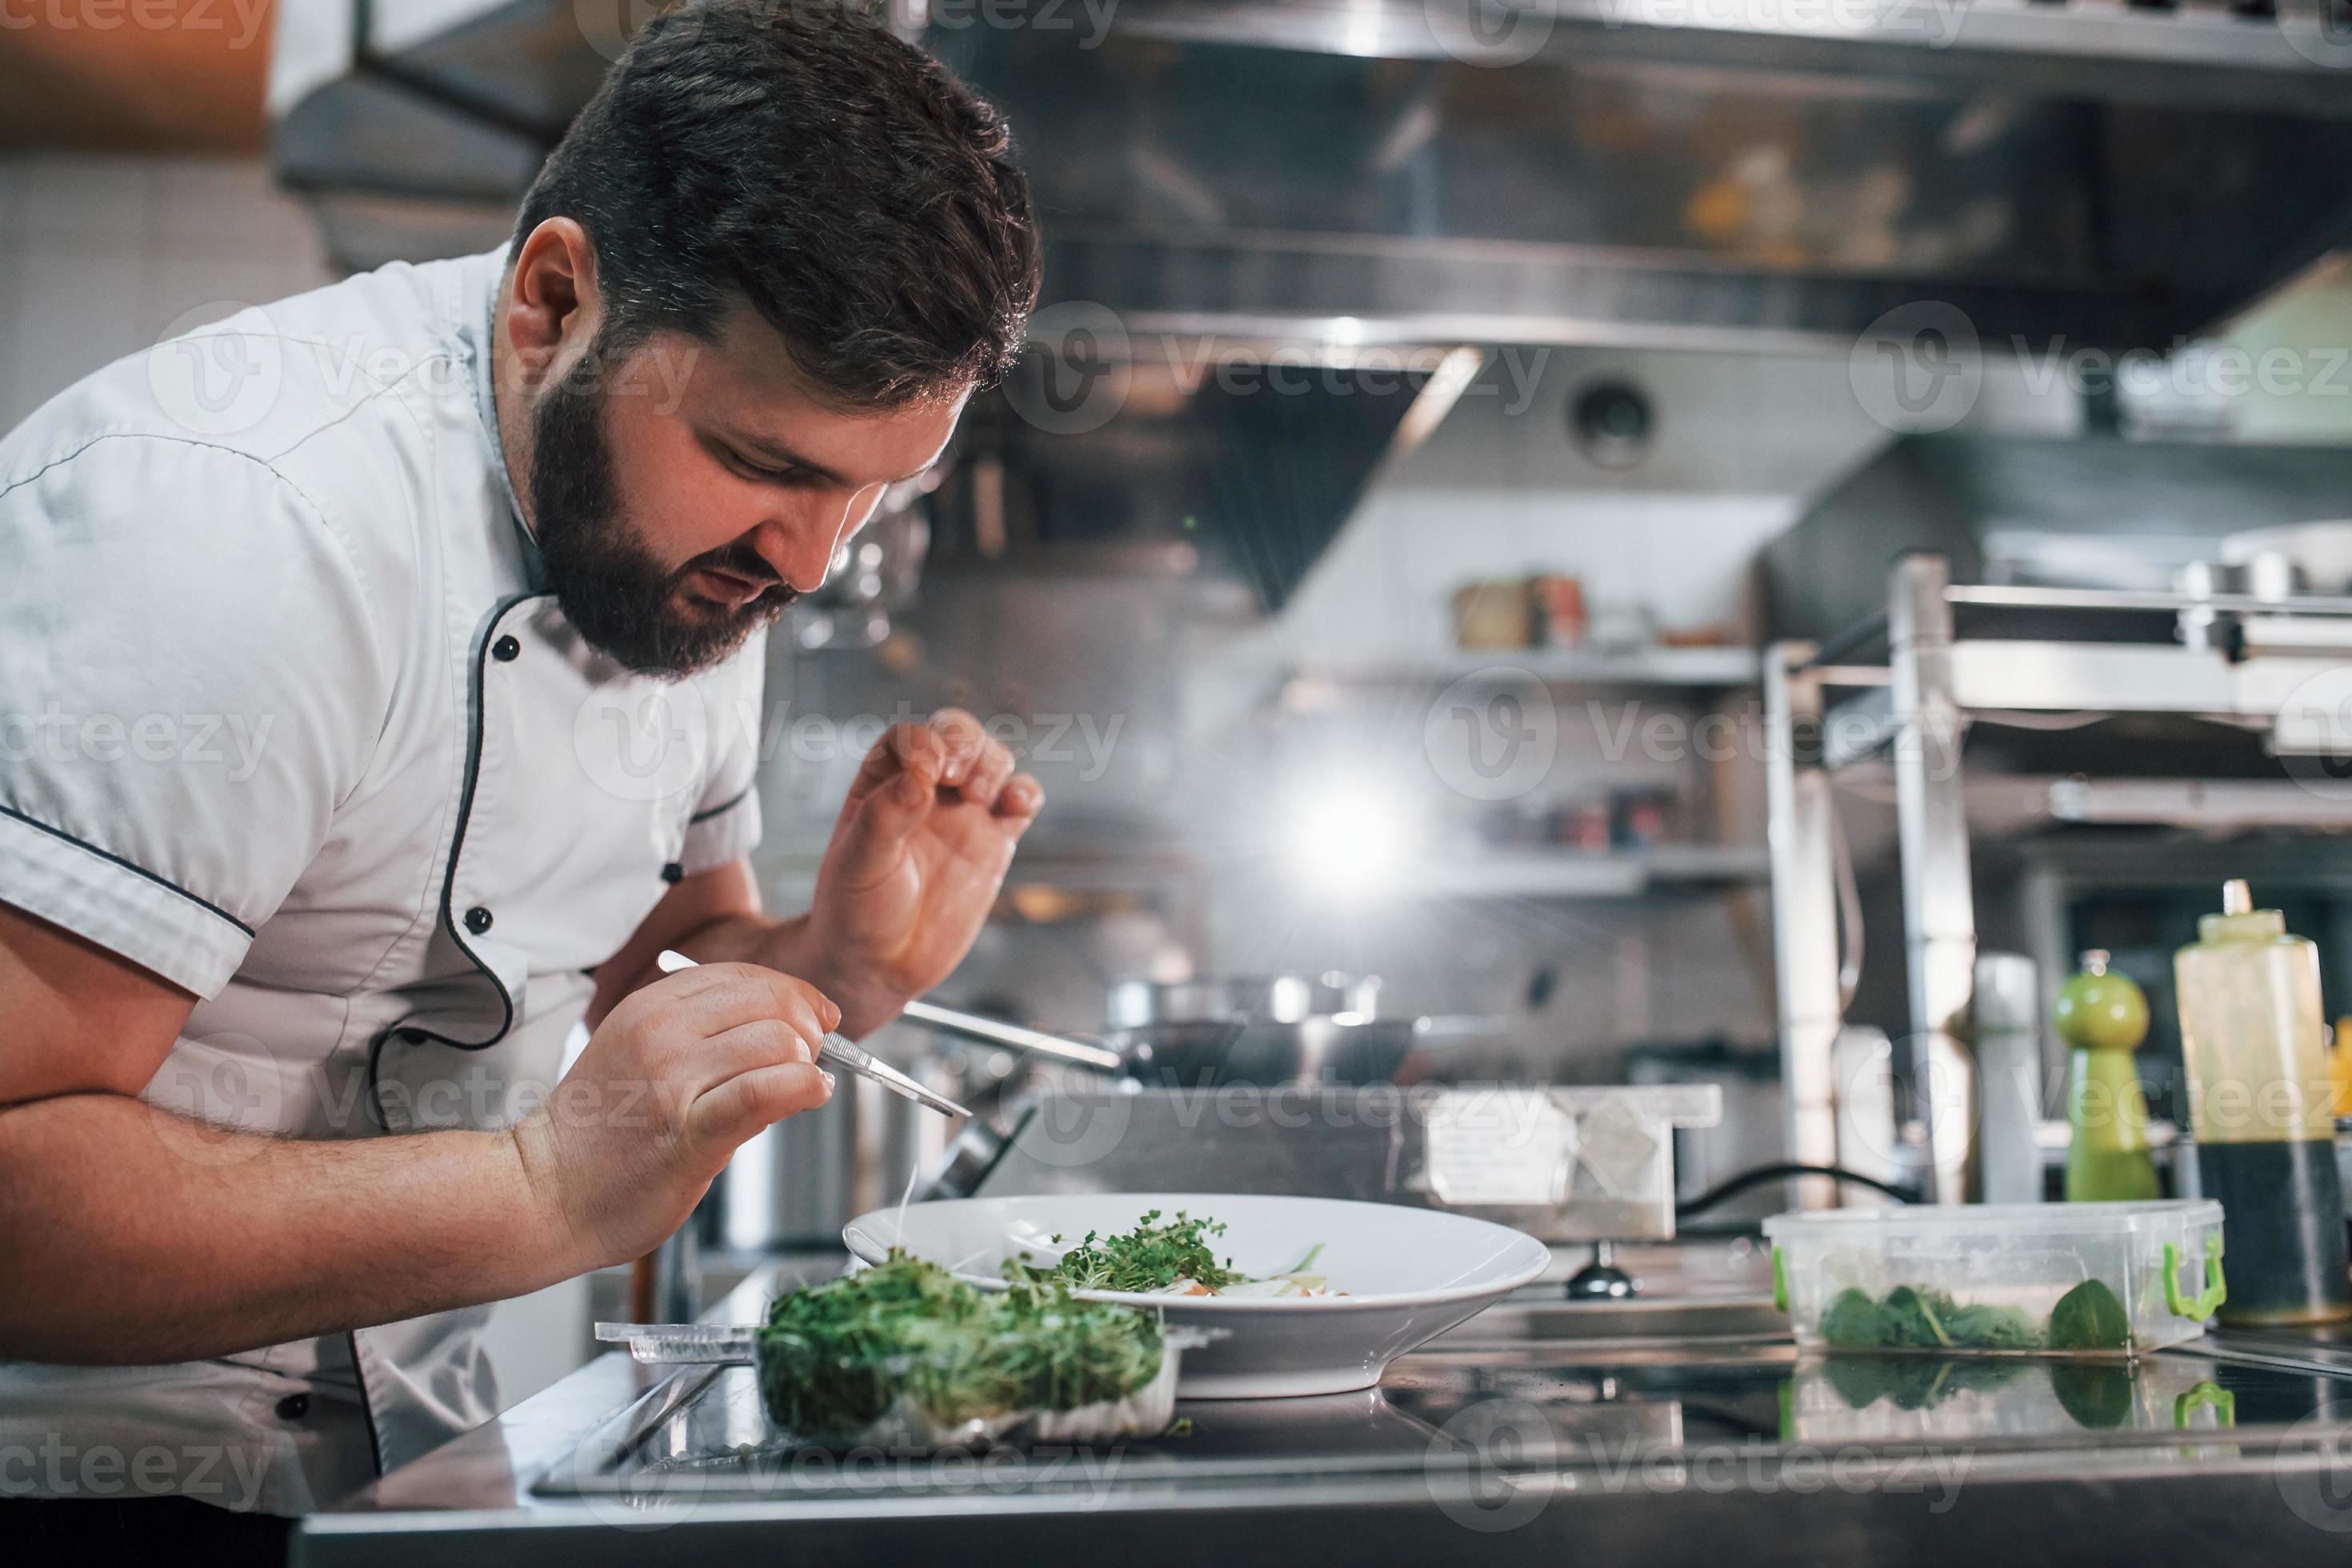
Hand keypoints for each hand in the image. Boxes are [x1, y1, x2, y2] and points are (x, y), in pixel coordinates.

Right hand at [511, 963, 836, 1269]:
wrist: (541, 1194)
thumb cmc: (594, 1136)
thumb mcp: (639, 1055)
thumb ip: (701, 1038)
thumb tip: (782, 1035)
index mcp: (650, 1007)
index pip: (745, 977)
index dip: (793, 993)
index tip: (817, 1016)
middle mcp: (661, 1033)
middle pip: (770, 1002)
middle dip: (808, 1028)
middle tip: (814, 1057)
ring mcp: (673, 1081)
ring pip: (777, 1042)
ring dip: (807, 1063)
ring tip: (804, 1086)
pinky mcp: (689, 1132)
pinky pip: (764, 1092)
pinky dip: (803, 1088)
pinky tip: (811, 1095)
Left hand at [788, 709, 1042, 1035]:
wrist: (881, 965)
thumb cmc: (855, 910)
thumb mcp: (857, 862)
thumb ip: (886, 814)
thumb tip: (921, 773)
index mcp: (882, 783)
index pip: (910, 738)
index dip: (924, 743)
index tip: (928, 772)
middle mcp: (925, 790)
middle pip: (957, 735)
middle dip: (965, 742)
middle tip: (957, 776)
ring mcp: (963, 814)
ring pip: (992, 761)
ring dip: (993, 764)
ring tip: (977, 795)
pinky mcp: (994, 843)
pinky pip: (1019, 803)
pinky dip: (1026, 793)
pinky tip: (1017, 804)